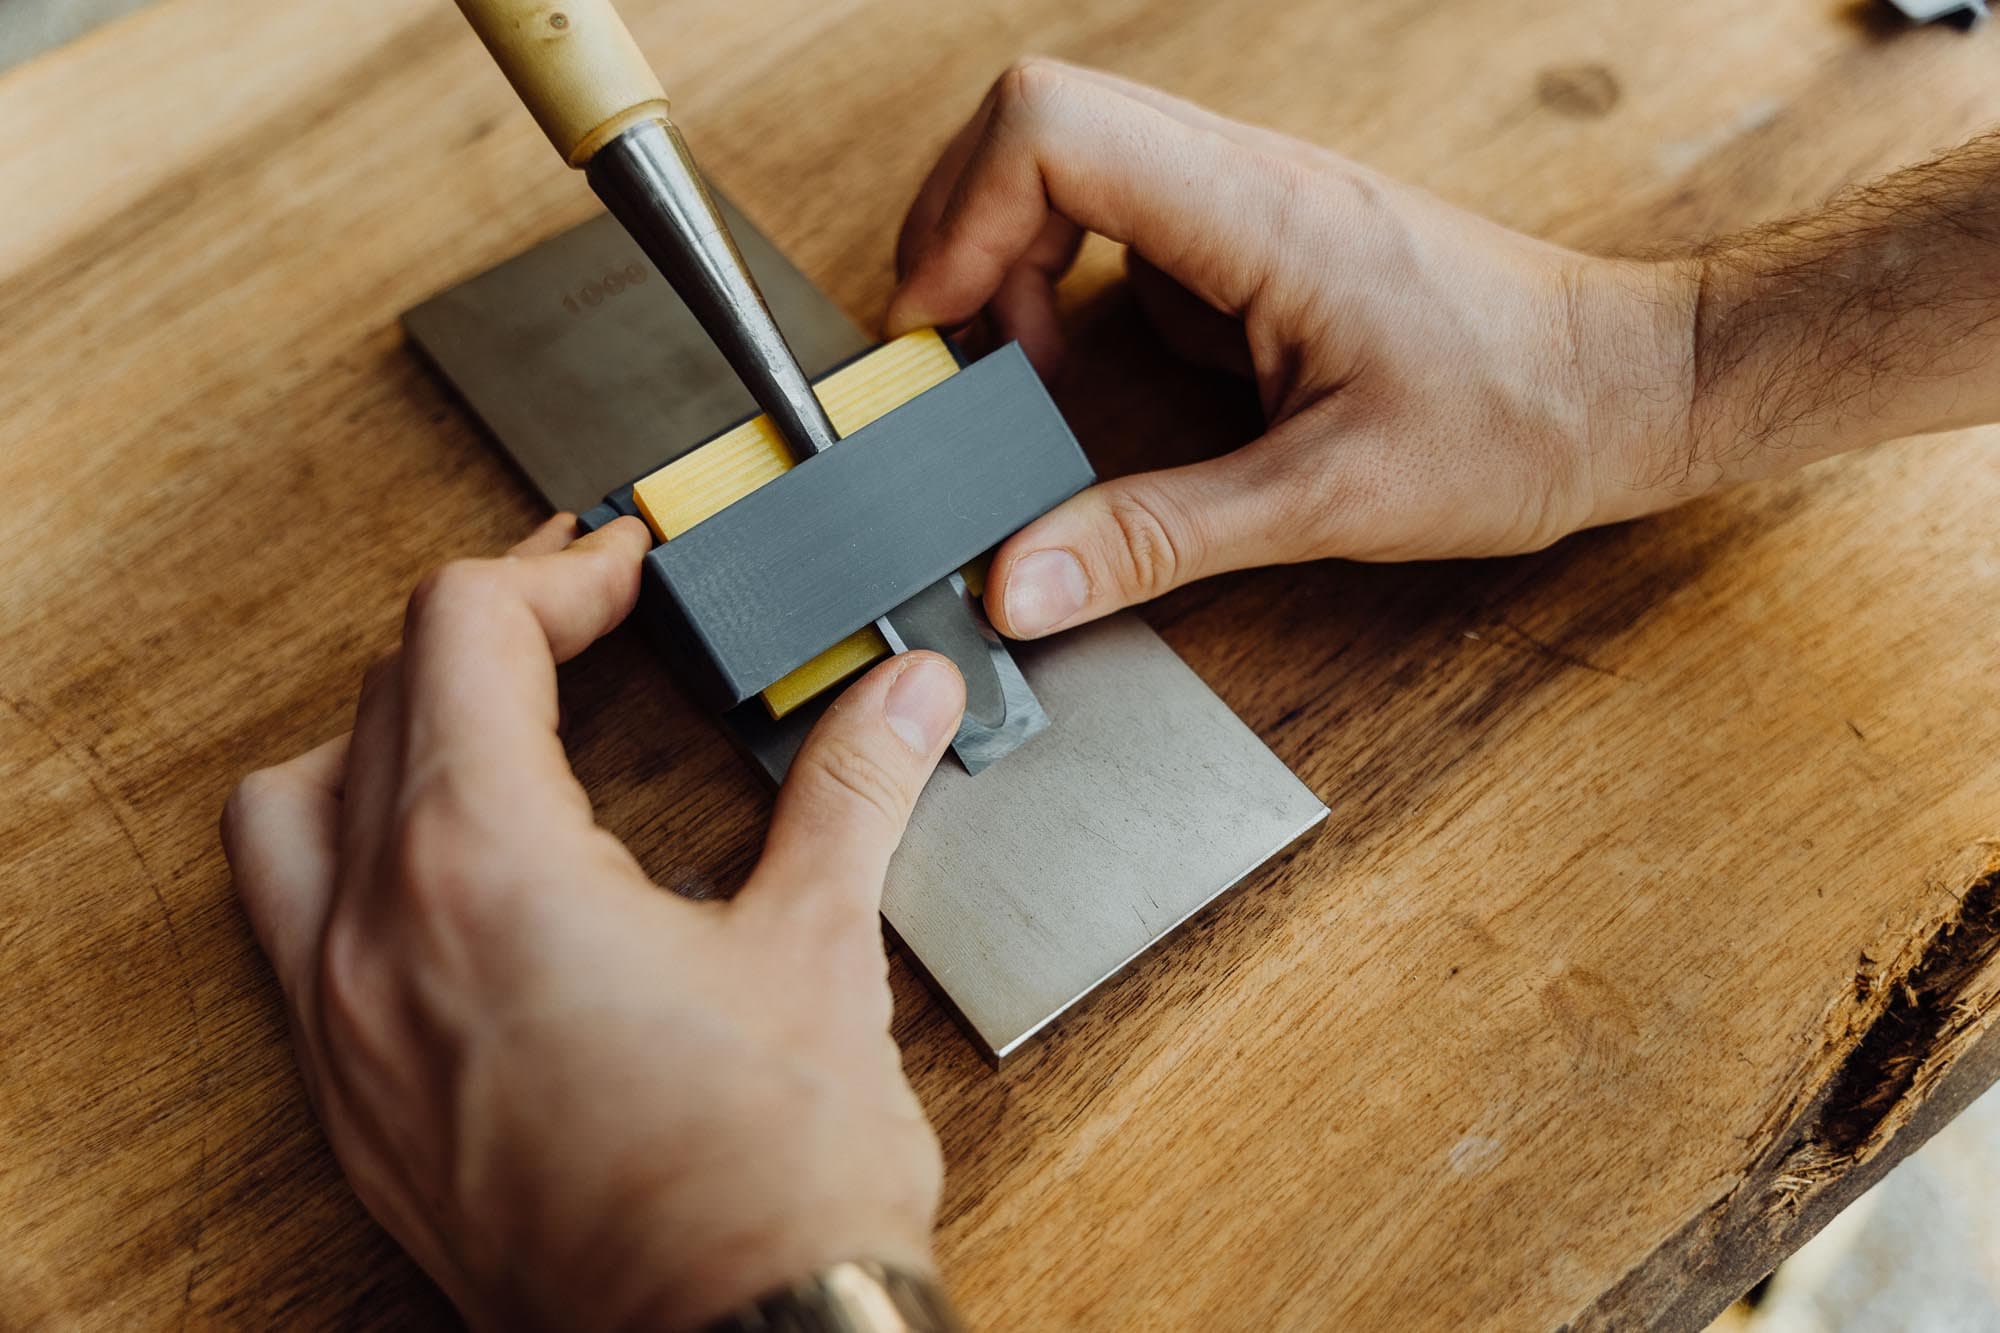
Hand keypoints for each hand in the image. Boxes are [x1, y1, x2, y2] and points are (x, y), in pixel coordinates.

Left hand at [221, 515, 965, 1331]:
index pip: (464, 632)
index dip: (559, 574)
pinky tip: (459, 882)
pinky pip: (295, 932)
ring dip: (382, 737)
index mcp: (485, 871)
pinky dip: (359, 860)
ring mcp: (346, 1031)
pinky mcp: (355, 1107)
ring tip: (486, 727)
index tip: (627, 576)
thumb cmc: (763, 1184)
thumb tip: (903, 695)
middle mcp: (378, 940)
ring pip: (293, 813)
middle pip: (378, 698)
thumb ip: (852, 790)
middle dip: (489, 632)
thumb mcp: (817, 950)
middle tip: (584, 621)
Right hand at [887, 59, 1698, 637]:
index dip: (960, 216)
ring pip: (1073, 168)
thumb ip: (1158, 538)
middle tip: (960, 361)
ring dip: (1018, 267)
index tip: (938, 330)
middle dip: (965, 237)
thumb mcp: (1327, 502)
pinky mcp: (1261, 235)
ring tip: (1025, 381)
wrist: (1633, 385)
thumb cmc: (1520, 421)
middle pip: (1037, 126)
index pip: (1050, 126)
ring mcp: (1252, 198)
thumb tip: (1021, 583)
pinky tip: (1110, 380)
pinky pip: (1128, 228)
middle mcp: (1246, 177)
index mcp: (1260, 213)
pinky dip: (1076, 292)